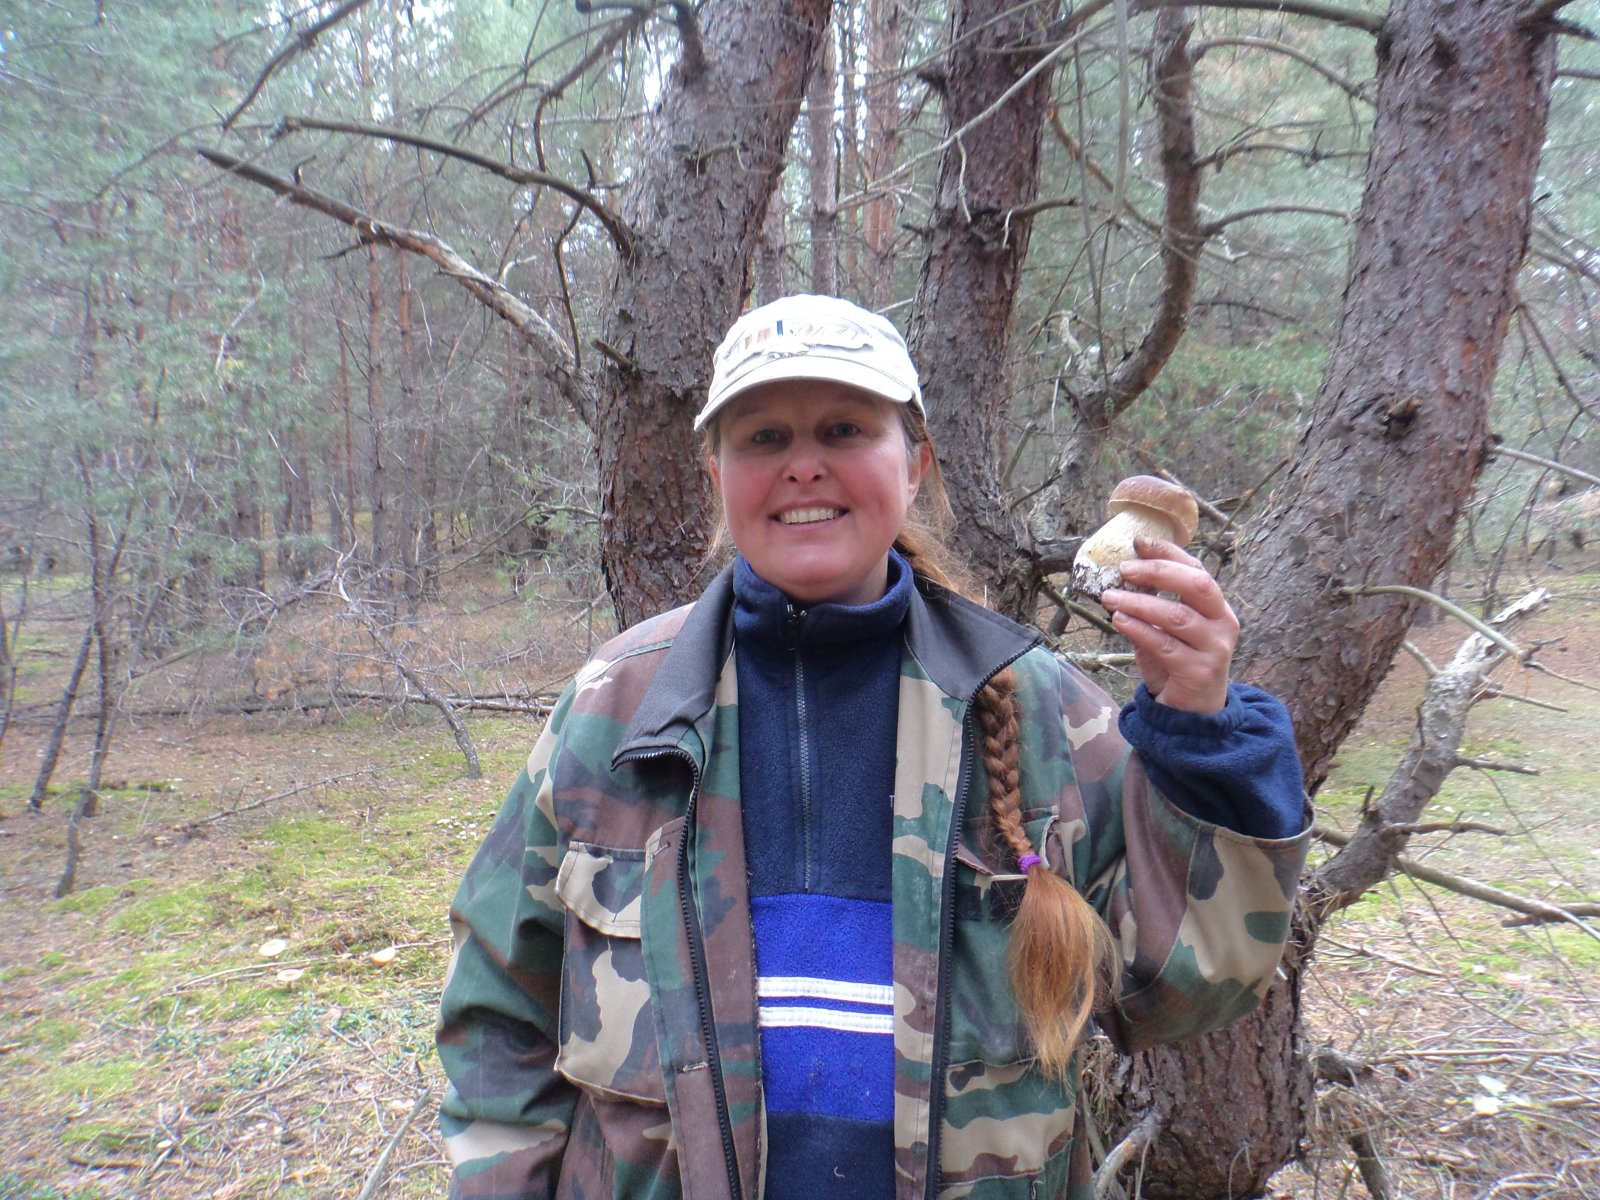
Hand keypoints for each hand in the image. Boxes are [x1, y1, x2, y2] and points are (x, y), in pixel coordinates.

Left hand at [1099, 537, 1237, 714]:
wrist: (1193, 712)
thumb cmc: (1177, 664)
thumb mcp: (1166, 630)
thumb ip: (1151, 606)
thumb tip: (1120, 578)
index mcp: (1217, 606)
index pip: (1196, 569)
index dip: (1168, 553)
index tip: (1139, 542)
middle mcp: (1223, 622)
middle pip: (1196, 584)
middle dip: (1158, 572)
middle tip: (1124, 568)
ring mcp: (1215, 648)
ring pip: (1176, 615)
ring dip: (1139, 602)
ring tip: (1110, 596)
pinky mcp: (1200, 672)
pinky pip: (1165, 644)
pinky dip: (1139, 629)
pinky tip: (1119, 620)